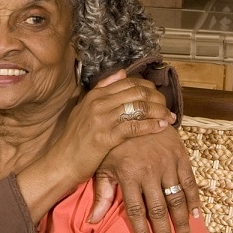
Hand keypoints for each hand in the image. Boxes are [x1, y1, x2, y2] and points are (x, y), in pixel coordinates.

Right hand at [53, 70, 174, 186]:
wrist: (63, 161)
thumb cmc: (76, 138)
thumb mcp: (84, 108)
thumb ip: (102, 90)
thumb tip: (122, 72)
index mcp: (95, 95)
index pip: (129, 82)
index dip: (149, 87)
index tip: (159, 96)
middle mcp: (98, 103)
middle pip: (137, 92)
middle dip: (158, 99)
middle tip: (167, 108)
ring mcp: (102, 119)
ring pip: (139, 107)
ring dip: (159, 112)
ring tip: (169, 118)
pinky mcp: (106, 137)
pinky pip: (135, 126)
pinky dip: (152, 125)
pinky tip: (161, 127)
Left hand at [90, 127, 200, 232]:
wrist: (132, 111)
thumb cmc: (113, 143)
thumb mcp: (103, 165)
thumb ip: (101, 194)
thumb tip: (91, 221)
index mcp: (128, 173)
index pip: (136, 210)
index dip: (142, 232)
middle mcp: (148, 170)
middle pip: (159, 209)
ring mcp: (166, 163)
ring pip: (176, 199)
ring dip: (182, 222)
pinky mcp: (179, 155)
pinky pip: (190, 182)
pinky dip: (194, 200)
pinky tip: (196, 215)